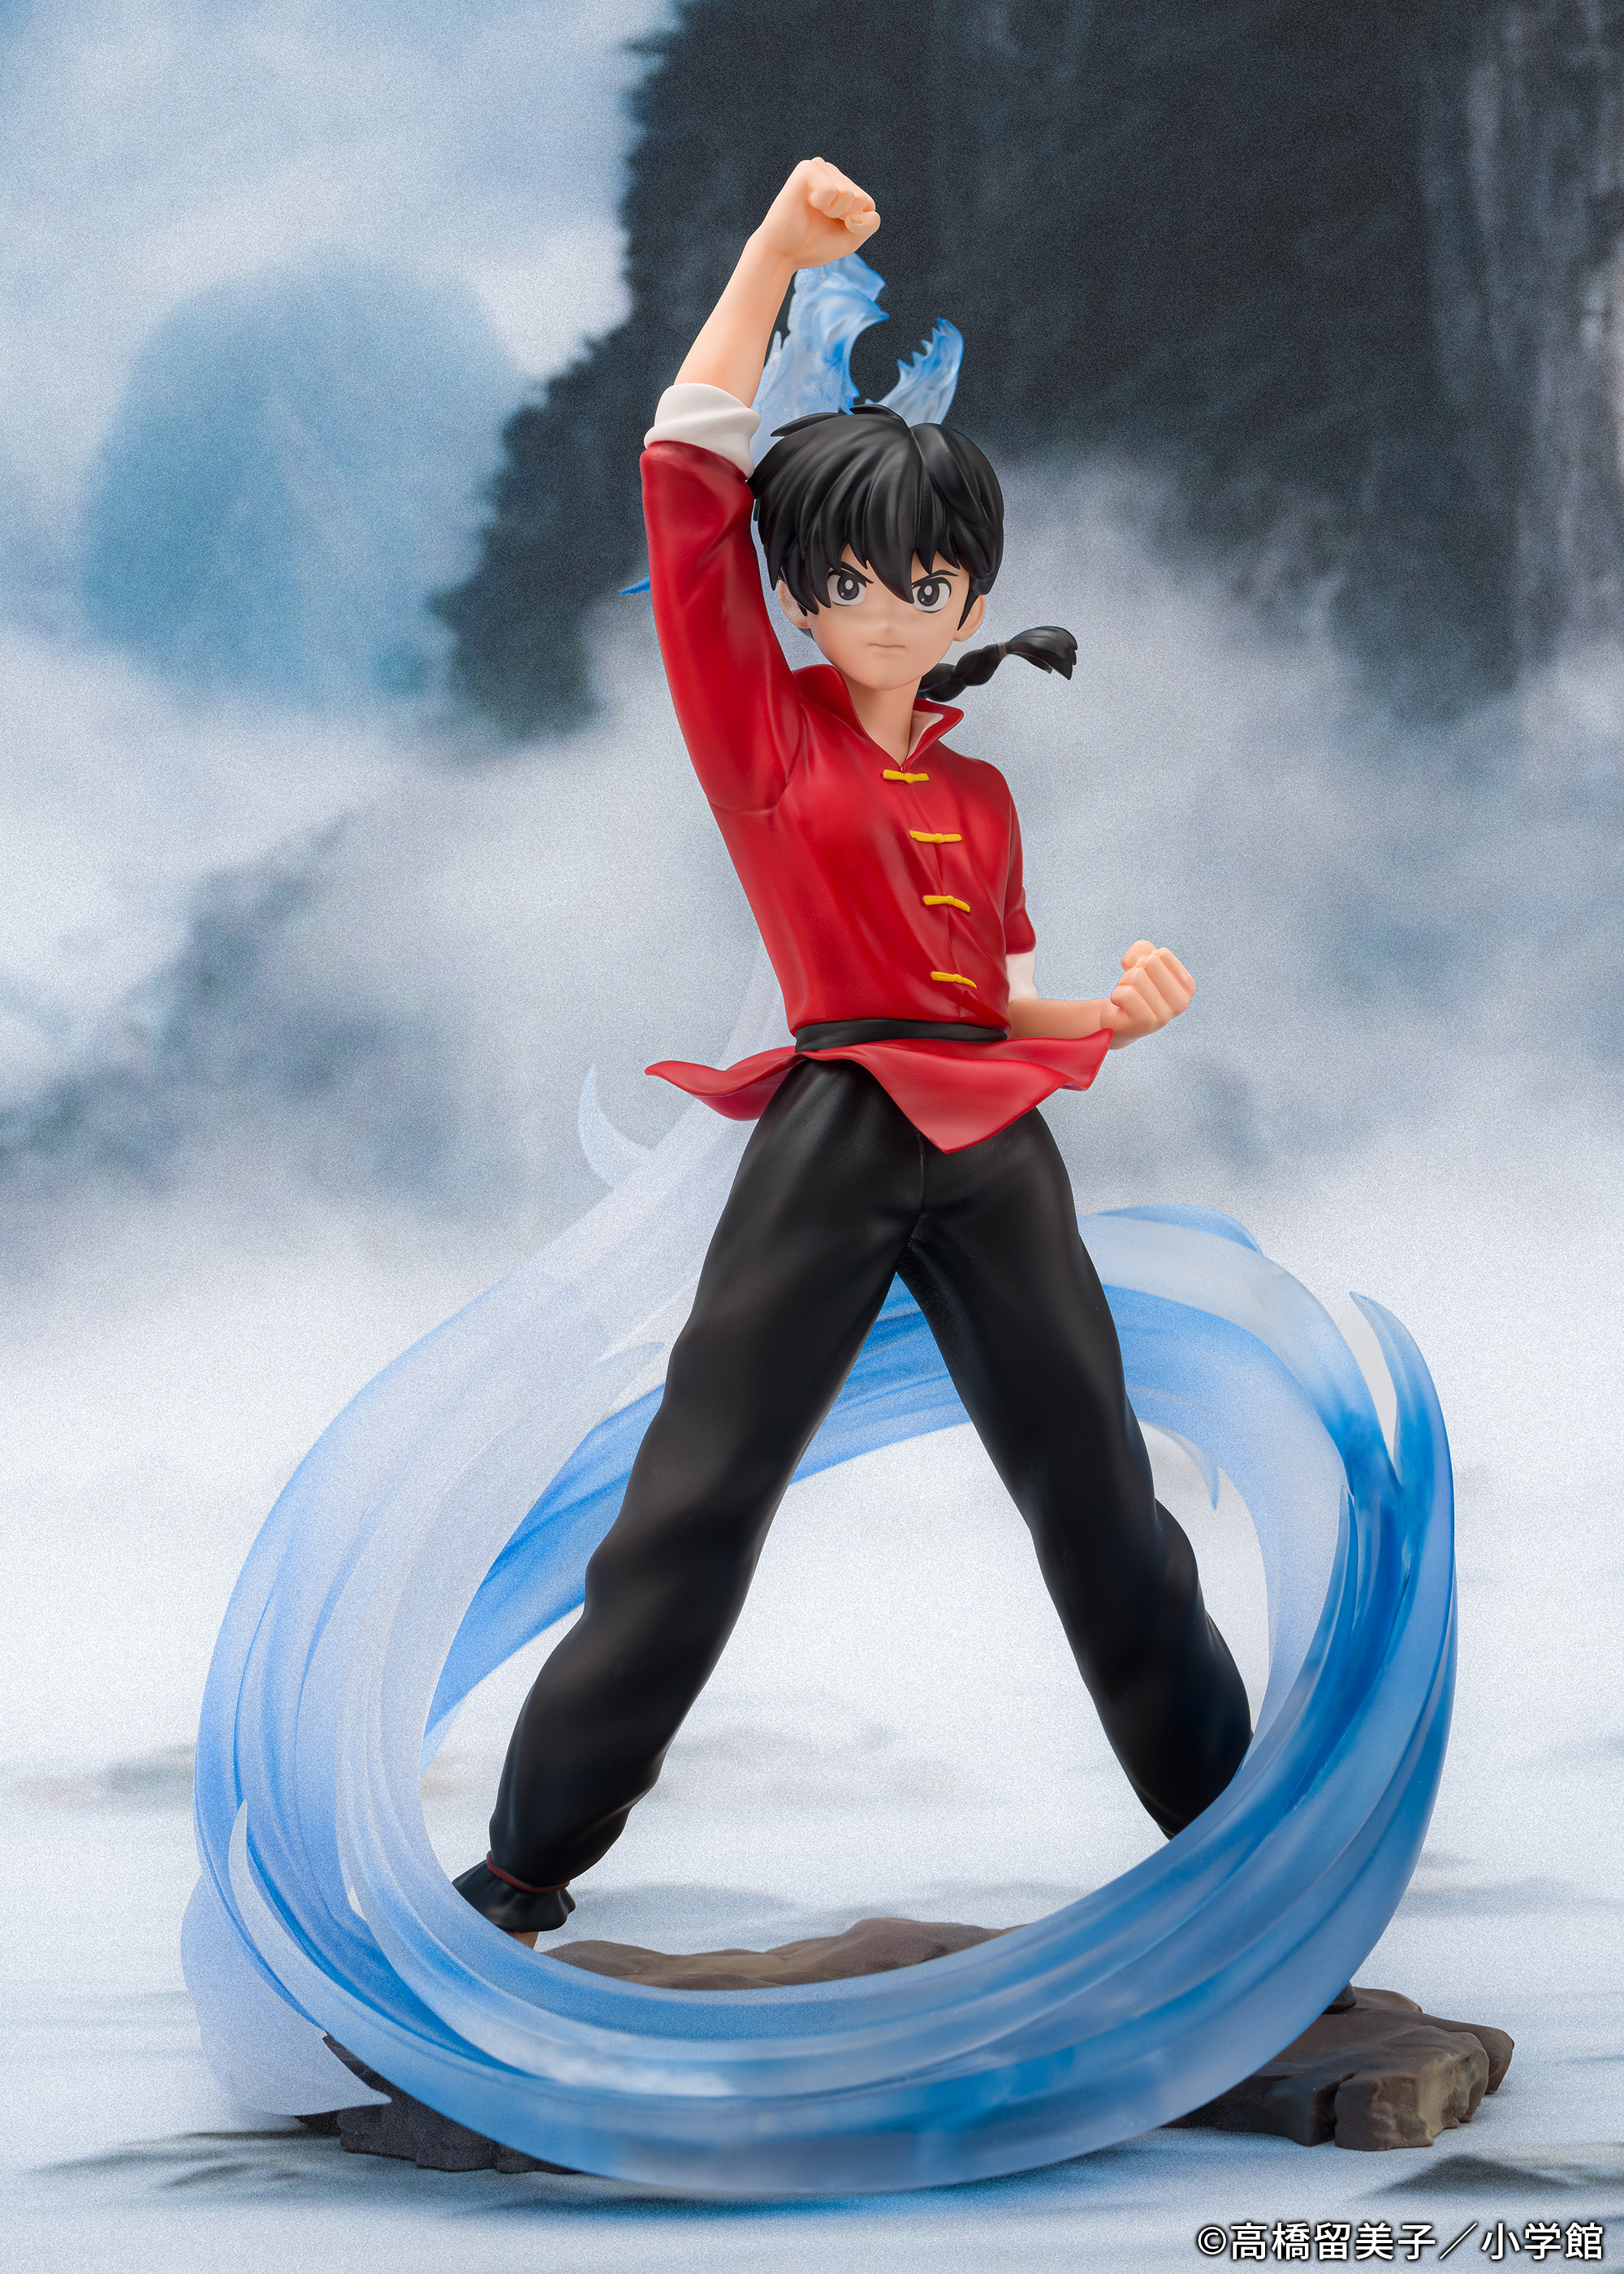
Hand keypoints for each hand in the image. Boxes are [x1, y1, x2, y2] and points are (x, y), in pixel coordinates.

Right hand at [754, 158, 879, 271]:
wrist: (782, 253)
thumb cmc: (812, 245)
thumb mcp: (850, 239)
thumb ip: (870, 224)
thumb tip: (862, 206)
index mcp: (842, 185)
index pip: (868, 205)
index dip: (855, 225)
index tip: (832, 227)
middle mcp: (831, 172)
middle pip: (860, 199)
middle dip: (843, 218)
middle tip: (819, 220)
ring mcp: (819, 168)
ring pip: (848, 194)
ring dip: (832, 212)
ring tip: (813, 212)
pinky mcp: (806, 169)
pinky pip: (831, 191)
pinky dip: (821, 205)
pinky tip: (806, 204)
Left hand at [1102, 940, 1194, 1047]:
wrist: (1120, 1022)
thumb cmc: (1135, 989)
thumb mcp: (1141, 961)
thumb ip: (1142, 948)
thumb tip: (1129, 961)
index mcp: (1188, 987)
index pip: (1162, 954)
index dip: (1145, 960)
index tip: (1144, 977)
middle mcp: (1182, 1002)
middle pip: (1150, 963)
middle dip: (1134, 971)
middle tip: (1134, 988)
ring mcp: (1166, 1015)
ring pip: (1137, 976)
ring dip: (1124, 983)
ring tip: (1128, 997)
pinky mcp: (1147, 1023)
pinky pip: (1125, 994)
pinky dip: (1116, 995)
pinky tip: (1121, 1007)